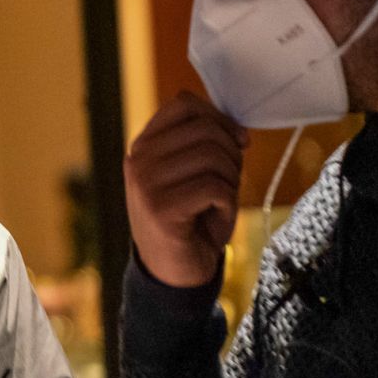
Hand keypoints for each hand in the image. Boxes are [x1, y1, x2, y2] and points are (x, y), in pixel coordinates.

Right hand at [124, 91, 247, 287]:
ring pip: (214, 157)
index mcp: (143, 144)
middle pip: (206, 130)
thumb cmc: (191, 219)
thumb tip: (239, 132)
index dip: (220, 119)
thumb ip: (204, 143)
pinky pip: (215, 188)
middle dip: (231, 156)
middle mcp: (138, 159)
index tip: (237, 144)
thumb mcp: (193, 172)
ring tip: (218, 204)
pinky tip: (212, 221)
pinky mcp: (160, 209)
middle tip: (227, 184)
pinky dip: (227, 206)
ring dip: (231, 182)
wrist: (174, 273)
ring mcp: (145, 183)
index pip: (185, 103)